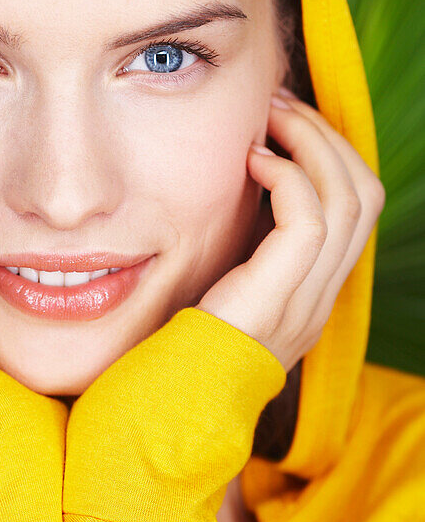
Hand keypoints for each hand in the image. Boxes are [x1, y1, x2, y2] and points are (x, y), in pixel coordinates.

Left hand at [196, 86, 385, 373]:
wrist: (156, 417)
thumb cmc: (172, 351)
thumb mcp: (217, 291)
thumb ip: (239, 251)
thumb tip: (236, 185)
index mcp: (310, 295)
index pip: (358, 208)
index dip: (331, 154)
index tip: (283, 121)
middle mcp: (319, 300)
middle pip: (366, 195)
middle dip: (327, 137)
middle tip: (278, 105)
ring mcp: (303, 305)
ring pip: (349, 200)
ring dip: (310, 143)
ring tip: (267, 119)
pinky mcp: (273, 303)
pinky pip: (308, 223)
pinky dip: (286, 177)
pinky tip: (250, 162)